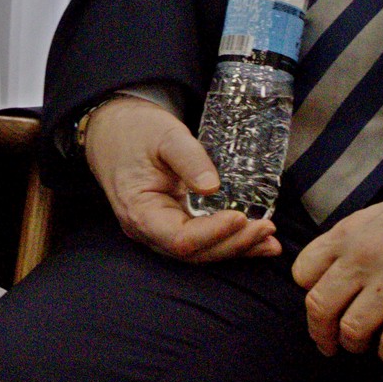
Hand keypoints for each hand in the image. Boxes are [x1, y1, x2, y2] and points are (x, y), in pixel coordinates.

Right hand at [82, 94, 281, 262]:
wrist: (112, 129)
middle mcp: (148, 229)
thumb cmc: (135, 130)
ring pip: (200, 251)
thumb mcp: (164, 135)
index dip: (213, 233)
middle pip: (194, 252)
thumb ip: (189, 158)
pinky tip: (254, 239)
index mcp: (140, 211)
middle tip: (266, 230)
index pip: (180, 238)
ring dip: (236, 248)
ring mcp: (159, 230)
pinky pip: (200, 240)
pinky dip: (228, 240)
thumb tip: (213, 186)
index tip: (242, 217)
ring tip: (270, 242)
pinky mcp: (172, 223)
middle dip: (233, 244)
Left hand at [291, 153, 382, 362]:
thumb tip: (335, 270)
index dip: (308, 294)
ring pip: (351, 330)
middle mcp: (364, 256)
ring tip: (364, 346)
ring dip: (354, 345)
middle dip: (321, 333)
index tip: (320, 306)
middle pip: (319, 306)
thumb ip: (355, 241)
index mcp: (350, 232)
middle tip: (328, 344)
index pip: (303, 273)